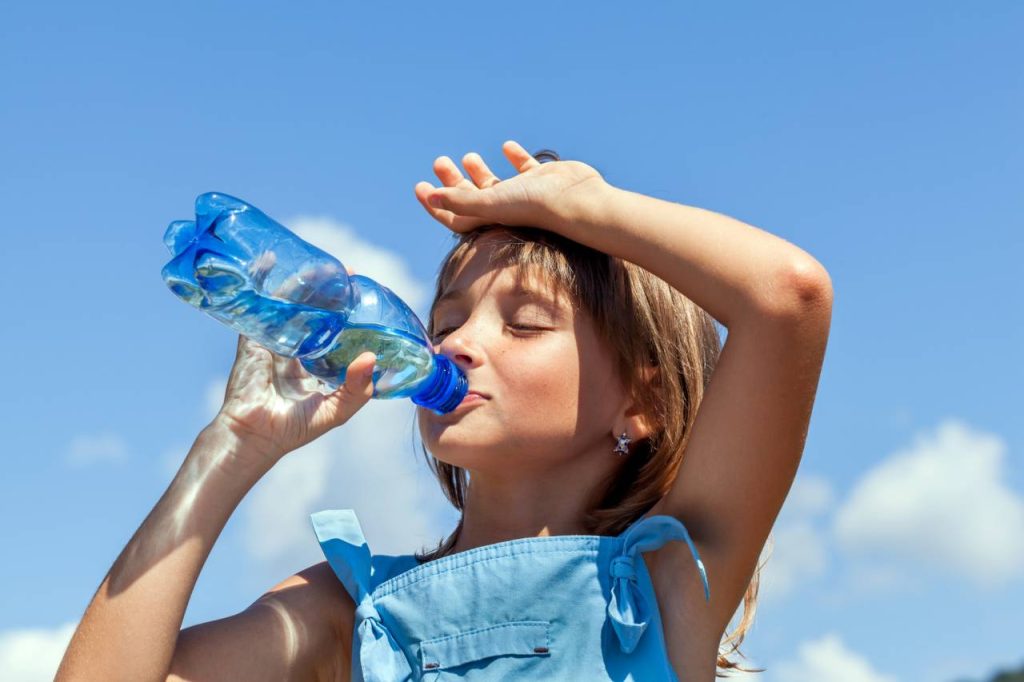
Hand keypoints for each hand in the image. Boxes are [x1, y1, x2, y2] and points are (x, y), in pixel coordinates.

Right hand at [211, 262, 373, 470]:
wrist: (253, 436)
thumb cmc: (293, 428)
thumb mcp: (336, 410)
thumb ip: (358, 389)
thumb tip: (371, 357)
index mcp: (315, 365)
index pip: (334, 332)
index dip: (347, 315)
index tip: (362, 296)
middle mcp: (295, 350)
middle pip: (314, 313)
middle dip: (328, 293)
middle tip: (346, 273)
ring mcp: (273, 342)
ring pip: (290, 305)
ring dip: (303, 283)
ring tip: (322, 264)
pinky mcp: (252, 337)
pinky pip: (259, 304)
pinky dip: (263, 280)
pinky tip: (271, 258)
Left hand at [414, 140, 607, 234]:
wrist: (577, 200)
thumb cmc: (535, 205)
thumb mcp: (492, 203)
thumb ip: (461, 202)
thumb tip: (431, 198)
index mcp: (490, 217)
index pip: (456, 215)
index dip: (436, 204)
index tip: (420, 188)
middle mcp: (506, 207)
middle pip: (472, 196)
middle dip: (453, 180)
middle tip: (439, 161)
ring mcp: (525, 193)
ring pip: (496, 183)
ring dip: (479, 171)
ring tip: (468, 156)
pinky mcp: (543, 179)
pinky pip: (525, 167)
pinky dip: (515, 156)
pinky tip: (507, 146)